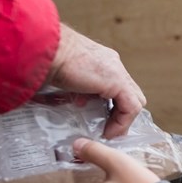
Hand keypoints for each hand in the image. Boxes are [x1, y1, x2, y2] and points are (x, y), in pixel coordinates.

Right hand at [47, 24, 145, 138]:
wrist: (46, 50)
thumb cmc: (49, 61)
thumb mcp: (69, 78)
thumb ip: (80, 88)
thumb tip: (80, 102)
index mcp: (104, 62)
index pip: (121, 88)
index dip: (116, 108)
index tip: (104, 123)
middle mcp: (114, 65)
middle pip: (132, 95)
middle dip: (122, 115)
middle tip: (109, 129)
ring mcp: (118, 72)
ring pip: (135, 101)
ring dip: (122, 121)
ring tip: (108, 133)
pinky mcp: (118, 82)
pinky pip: (130, 107)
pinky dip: (121, 123)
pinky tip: (107, 132)